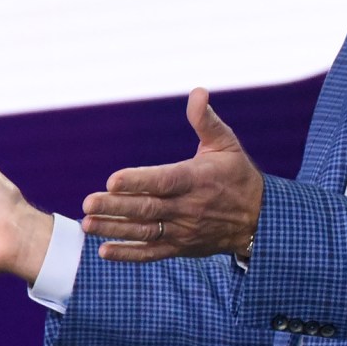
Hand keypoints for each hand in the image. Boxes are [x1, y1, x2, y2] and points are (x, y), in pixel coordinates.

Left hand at [81, 88, 263, 262]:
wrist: (258, 219)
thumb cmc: (237, 175)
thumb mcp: (226, 144)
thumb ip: (206, 120)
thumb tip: (197, 91)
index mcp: (196, 179)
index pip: (164, 180)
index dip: (138, 181)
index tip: (112, 179)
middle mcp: (188, 207)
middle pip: (148, 208)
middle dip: (116, 206)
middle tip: (88, 202)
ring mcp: (183, 230)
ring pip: (145, 231)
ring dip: (115, 229)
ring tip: (88, 224)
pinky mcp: (180, 247)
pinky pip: (152, 252)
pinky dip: (128, 254)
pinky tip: (104, 251)